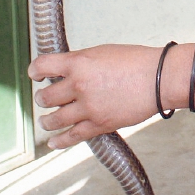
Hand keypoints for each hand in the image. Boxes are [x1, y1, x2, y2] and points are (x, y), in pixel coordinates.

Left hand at [29, 44, 165, 148]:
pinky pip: (72, 136)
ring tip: (45, 120)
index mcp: (79, 63)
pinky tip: (53, 142)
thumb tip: (69, 70)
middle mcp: (79, 85)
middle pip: (46, 96)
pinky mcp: (98, 124)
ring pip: (55, 118)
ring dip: (47, 119)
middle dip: (43, 97)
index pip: (43, 65)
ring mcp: (88, 107)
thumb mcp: (103, 52)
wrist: (159, 79)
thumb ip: (82, 62)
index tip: (35, 74)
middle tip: (44, 97)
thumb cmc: (137, 62)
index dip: (35, 71)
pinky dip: (60, 141)